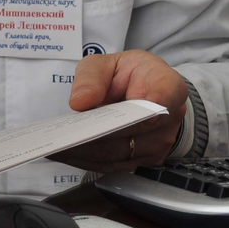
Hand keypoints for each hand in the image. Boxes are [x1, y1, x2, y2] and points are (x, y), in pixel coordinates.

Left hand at [50, 50, 188, 172]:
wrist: (146, 91)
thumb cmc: (128, 74)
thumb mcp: (107, 63)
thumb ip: (93, 77)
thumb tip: (80, 102)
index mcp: (166, 84)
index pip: (162, 97)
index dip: (143, 107)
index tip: (117, 114)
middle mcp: (170, 117)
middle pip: (133, 132)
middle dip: (97, 136)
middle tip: (65, 136)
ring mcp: (160, 142)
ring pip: (122, 153)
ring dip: (89, 153)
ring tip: (58, 147)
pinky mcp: (146, 160)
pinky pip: (117, 165)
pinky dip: (91, 160)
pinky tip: (68, 154)